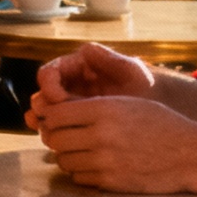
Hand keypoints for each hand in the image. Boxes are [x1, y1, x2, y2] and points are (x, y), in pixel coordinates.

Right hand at [27, 43, 155, 130]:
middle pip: (40, 98)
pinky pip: (58, 133)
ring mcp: (69, 109)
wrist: (156, 108)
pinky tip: (62, 147)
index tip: (59, 99)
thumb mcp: (132, 71)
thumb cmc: (145, 85)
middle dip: (43, 111)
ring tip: (52, 137)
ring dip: (46, 127)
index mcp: (76, 67)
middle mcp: (67, 87)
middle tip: (50, 123)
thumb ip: (110, 60)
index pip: (49, 74)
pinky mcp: (74, 127)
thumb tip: (86, 49)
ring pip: (45, 118)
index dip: (48, 86)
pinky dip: (56, 139)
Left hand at [38, 96, 196, 195]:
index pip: (56, 114)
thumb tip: (55, 114)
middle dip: (56, 137)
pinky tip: (97, 165)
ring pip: (63, 161)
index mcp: (104, 109)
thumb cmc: (160, 124)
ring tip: (83, 151)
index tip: (56, 119)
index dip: (51, 117)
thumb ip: (93, 106)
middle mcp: (100, 135)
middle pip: (54, 138)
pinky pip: (78, 178)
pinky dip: (81, 172)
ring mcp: (104, 161)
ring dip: (68, 156)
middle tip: (67, 136)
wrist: (190, 155)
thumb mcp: (128, 103)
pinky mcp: (110, 182)